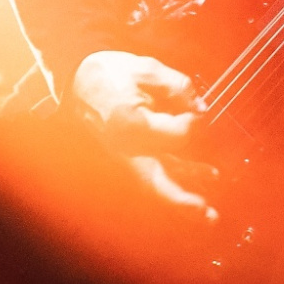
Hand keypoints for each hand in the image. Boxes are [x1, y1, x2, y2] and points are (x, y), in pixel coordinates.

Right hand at [69, 50, 217, 222]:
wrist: (75, 82)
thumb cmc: (106, 73)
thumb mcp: (145, 68)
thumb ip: (177, 86)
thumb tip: (200, 107)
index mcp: (130, 124)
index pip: (179, 135)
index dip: (195, 122)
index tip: (199, 109)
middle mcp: (125, 148)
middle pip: (156, 183)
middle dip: (182, 202)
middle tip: (207, 215)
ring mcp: (123, 157)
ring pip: (155, 184)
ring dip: (182, 197)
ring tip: (207, 212)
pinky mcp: (124, 158)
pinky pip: (150, 174)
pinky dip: (172, 181)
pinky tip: (194, 180)